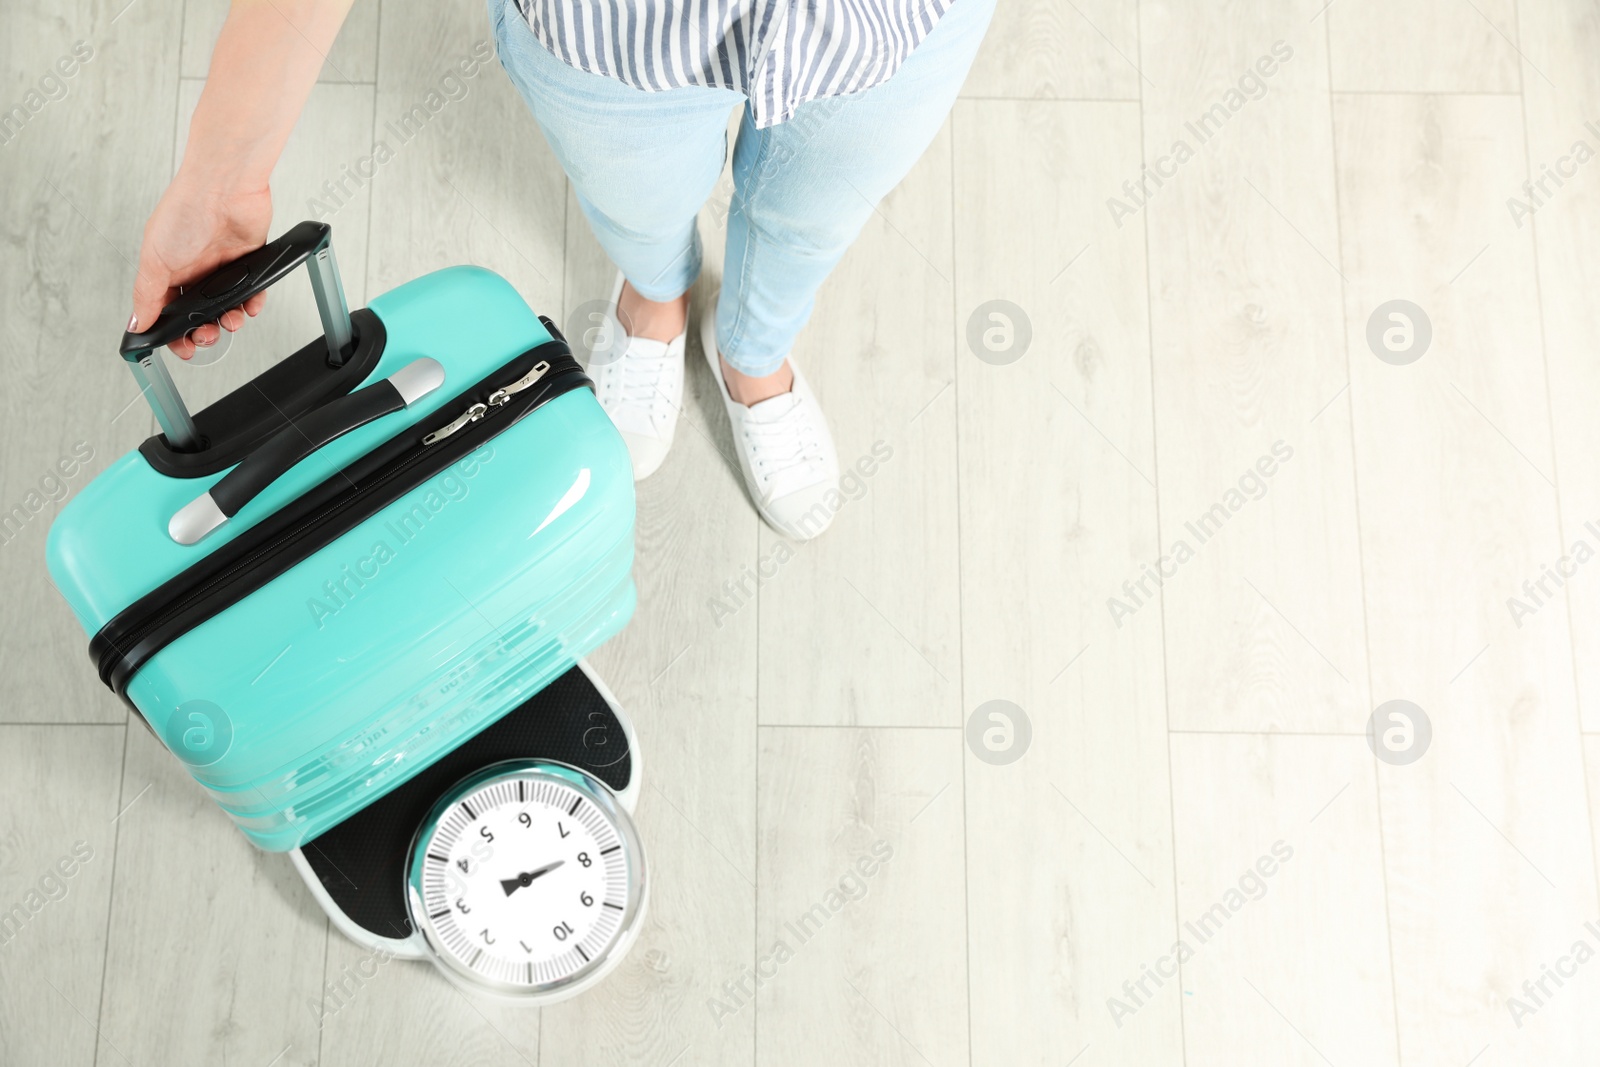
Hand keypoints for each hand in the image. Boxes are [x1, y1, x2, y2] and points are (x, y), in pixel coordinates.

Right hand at [130, 170, 273, 359]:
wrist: (224, 188)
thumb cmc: (185, 211)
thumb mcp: (155, 258)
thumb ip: (147, 294)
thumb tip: (137, 323)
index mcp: (167, 269)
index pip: (167, 311)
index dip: (173, 333)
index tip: (180, 348)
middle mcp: (194, 270)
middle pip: (199, 314)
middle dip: (202, 332)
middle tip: (206, 336)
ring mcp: (222, 267)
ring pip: (227, 307)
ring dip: (229, 321)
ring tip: (229, 321)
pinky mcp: (249, 263)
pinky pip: (253, 293)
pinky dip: (252, 304)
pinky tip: (249, 307)